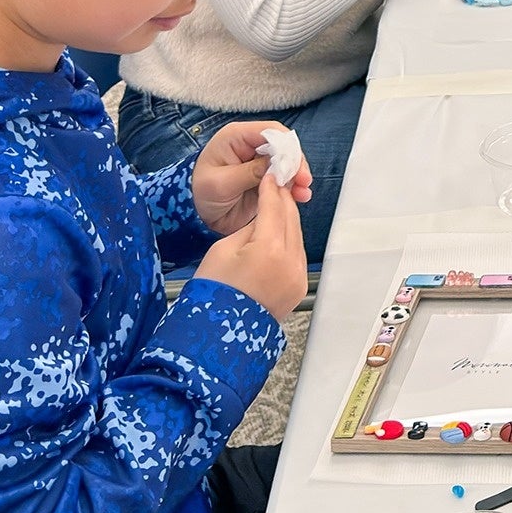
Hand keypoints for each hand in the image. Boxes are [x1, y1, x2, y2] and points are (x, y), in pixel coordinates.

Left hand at [191, 120, 311, 235]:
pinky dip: (294, 187)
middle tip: (303, 181)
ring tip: (303, 193)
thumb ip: (249, 172)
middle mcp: (251, 147)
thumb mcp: (221, 183)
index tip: (294, 165)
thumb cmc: (199, 192)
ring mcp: (260, 164)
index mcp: (237, 137)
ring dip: (298, 177)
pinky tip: (300, 197)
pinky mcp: (265, 180)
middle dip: (296, 163)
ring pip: (288, 164)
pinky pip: (285, 180)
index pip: (270, 131)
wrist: (192, 215)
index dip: (286, 146)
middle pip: (284, 147)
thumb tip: (276, 166)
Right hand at [195, 166, 308, 322]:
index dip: (271, 189)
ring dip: (287, 221)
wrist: (218, 334)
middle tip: (275, 187)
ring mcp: (297, 276)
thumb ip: (249, 228)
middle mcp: (290, 262)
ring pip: (297, 236)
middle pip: (291, 218)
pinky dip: (290, 242)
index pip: (274, 207)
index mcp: (269, 248)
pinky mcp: (298, 287)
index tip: (269, 178)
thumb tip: (263, 218)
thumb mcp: (223, 249)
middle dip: (282, 201)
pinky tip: (278, 236)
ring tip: (275, 209)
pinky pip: (298, 255)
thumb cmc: (213, 294)